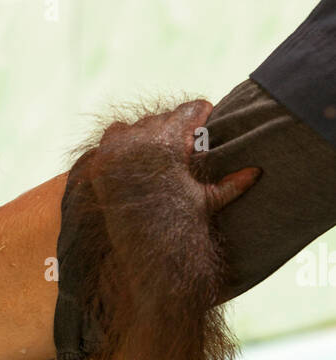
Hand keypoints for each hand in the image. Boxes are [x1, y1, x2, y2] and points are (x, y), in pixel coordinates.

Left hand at [69, 98, 259, 222]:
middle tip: (184, 146)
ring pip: (140, 123)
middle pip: (166, 116)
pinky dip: (124, 142)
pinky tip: (136, 159)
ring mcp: (118, 149)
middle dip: (177, 128)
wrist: (143, 251)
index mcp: (171, 142)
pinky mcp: (102, 160)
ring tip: (161, 154)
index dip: (202, 117)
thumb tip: (257, 172)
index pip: (193, 109)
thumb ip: (231, 183)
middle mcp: (142, 139)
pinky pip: (115, 135)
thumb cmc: (181, 225)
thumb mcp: (206, 200)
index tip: (205, 125)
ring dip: (151, 133)